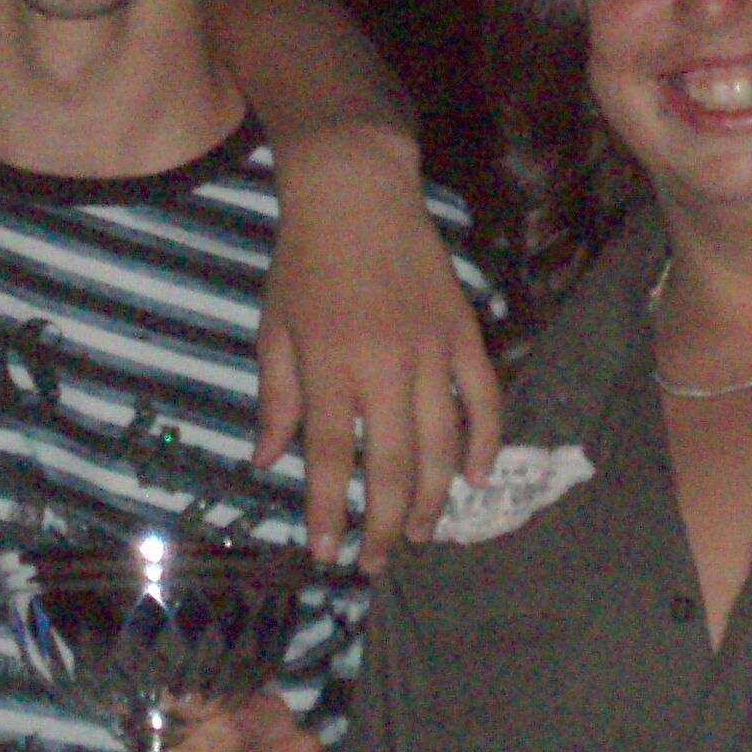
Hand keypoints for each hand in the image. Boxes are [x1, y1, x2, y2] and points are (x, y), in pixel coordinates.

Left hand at [254, 125, 500, 569]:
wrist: (357, 190)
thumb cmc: (305, 261)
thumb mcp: (274, 327)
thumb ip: (276, 398)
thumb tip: (267, 461)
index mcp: (329, 366)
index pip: (329, 458)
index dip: (327, 512)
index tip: (325, 552)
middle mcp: (383, 365)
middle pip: (392, 466)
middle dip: (385, 525)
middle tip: (378, 561)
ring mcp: (431, 349)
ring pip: (442, 444)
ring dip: (433, 498)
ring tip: (421, 533)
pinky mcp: (465, 331)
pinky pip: (484, 399)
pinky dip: (484, 442)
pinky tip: (473, 476)